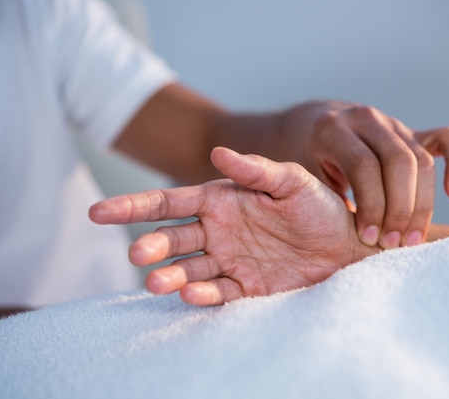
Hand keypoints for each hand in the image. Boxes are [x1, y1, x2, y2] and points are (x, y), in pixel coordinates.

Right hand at [89, 147, 378, 305]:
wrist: (350, 245)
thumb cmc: (323, 207)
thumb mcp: (292, 181)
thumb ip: (256, 170)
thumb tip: (217, 153)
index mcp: (222, 200)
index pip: (169, 202)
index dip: (133, 206)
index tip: (99, 212)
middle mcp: (218, 230)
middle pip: (172, 237)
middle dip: (151, 244)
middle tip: (138, 253)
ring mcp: (229, 259)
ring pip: (188, 268)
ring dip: (170, 275)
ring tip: (156, 282)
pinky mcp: (245, 286)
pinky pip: (217, 291)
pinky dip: (202, 295)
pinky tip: (192, 294)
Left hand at [277, 101, 448, 248]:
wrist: (308, 126)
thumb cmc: (303, 160)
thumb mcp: (301, 176)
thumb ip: (319, 197)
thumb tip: (334, 239)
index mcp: (334, 129)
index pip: (365, 165)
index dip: (372, 205)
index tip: (368, 240)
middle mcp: (367, 120)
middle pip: (400, 162)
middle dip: (401, 208)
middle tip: (392, 244)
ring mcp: (392, 123)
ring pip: (422, 158)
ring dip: (423, 203)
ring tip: (413, 238)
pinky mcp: (412, 132)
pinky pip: (446, 139)